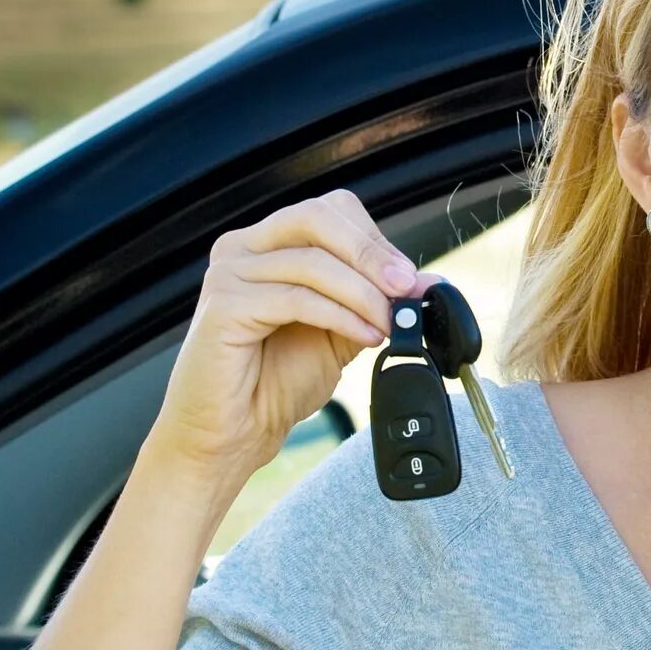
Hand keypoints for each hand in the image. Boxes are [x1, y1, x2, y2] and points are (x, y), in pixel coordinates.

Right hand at [152, 192, 418, 483]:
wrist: (232, 436)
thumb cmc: (273, 384)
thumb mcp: (340, 333)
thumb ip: (374, 302)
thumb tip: (427, 281)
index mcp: (266, 244)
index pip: (328, 212)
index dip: (373, 241)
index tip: (409, 279)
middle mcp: (241, 248)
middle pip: (316, 217)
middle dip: (370, 252)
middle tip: (405, 288)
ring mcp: (227, 273)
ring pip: (312, 261)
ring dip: (362, 293)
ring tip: (388, 324)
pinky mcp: (223, 306)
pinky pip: (296, 297)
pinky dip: (340, 315)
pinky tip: (364, 336)